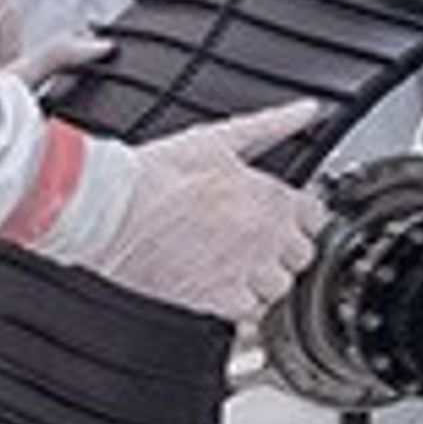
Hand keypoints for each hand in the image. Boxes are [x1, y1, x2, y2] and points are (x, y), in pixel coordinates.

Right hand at [9, 102, 319, 325]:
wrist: (106, 210)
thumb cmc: (155, 174)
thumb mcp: (220, 138)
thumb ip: (273, 124)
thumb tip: (307, 110)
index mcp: (270, 197)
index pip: (316, 216)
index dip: (299, 215)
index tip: (283, 216)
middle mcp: (263, 238)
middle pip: (301, 255)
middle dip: (282, 248)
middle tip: (254, 239)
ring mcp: (241, 272)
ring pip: (278, 288)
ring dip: (262, 278)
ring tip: (235, 263)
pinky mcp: (213, 300)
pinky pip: (248, 314)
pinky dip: (239, 305)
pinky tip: (221, 285)